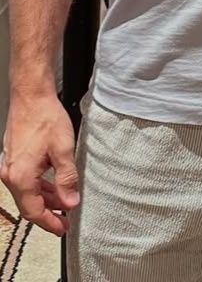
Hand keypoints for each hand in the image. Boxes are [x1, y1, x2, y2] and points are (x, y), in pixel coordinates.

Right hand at [1, 92, 78, 235]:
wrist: (30, 94)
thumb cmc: (44, 116)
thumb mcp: (63, 150)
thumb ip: (67, 179)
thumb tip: (70, 201)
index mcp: (21, 176)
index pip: (34, 212)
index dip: (50, 223)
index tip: (63, 228)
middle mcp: (11, 174)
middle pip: (28, 204)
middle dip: (48, 213)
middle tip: (65, 219)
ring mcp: (9, 165)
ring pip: (26, 192)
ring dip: (44, 199)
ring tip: (63, 202)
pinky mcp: (12, 157)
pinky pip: (24, 180)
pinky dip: (38, 186)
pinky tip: (52, 184)